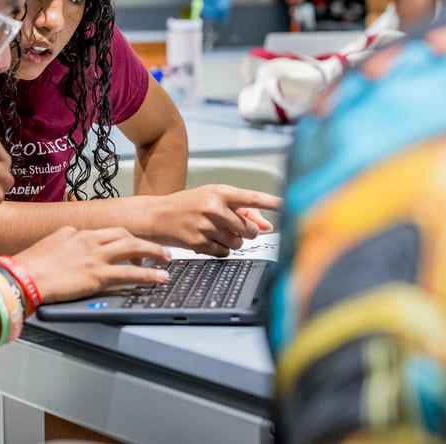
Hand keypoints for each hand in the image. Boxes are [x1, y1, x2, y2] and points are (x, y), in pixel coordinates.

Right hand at [13, 227, 170, 304]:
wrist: (21, 277)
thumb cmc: (27, 268)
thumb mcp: (47, 248)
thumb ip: (62, 248)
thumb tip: (68, 255)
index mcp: (75, 232)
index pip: (105, 232)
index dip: (121, 239)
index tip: (130, 246)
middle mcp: (88, 239)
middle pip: (124, 234)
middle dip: (142, 242)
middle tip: (156, 250)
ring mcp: (94, 255)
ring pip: (133, 247)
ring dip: (153, 252)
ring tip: (166, 259)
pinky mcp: (98, 274)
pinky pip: (131, 273)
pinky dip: (149, 275)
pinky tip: (160, 277)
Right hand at [151, 184, 280, 256]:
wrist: (157, 216)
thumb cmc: (188, 205)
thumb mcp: (212, 199)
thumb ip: (241, 209)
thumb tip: (267, 226)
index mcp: (219, 192)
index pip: (252, 198)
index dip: (272, 203)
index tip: (288, 204)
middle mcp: (214, 208)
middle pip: (249, 229)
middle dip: (247, 232)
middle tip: (234, 228)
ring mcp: (206, 226)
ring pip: (238, 243)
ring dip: (232, 242)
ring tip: (215, 232)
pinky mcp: (199, 243)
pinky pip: (224, 253)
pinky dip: (219, 250)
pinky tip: (207, 240)